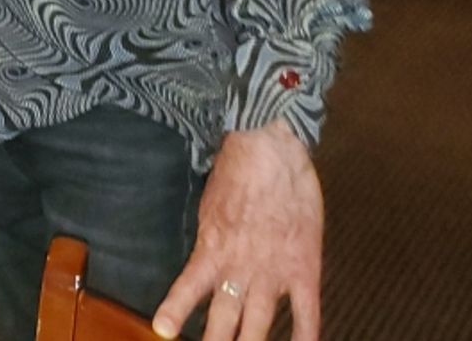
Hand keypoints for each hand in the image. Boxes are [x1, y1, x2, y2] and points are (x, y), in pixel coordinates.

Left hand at [154, 123, 323, 340]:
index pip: (190, 289)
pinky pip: (307, 311)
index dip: (176, 312)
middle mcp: (240, 267)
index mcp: (212, 248)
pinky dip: (306, 335)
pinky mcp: (305, 268)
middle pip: (225, 318)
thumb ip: (212, 239)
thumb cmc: (237, 171)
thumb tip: (208, 261)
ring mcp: (274, 270)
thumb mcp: (210, 206)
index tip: (164, 332)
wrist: (270, 149)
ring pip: (260, 323)